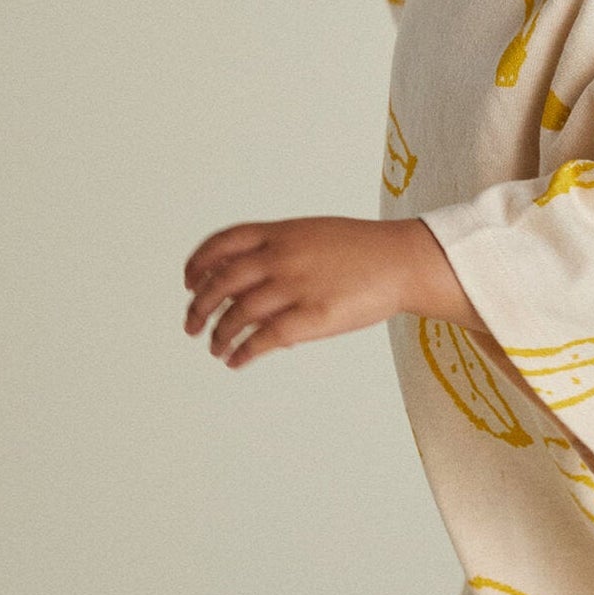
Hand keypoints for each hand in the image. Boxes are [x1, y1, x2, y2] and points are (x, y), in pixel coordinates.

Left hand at [182, 215, 417, 367]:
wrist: (404, 261)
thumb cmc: (364, 250)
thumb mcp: (314, 234)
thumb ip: (280, 249)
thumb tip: (252, 278)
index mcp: (280, 234)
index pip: (221, 244)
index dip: (198, 264)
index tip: (189, 282)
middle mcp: (281, 257)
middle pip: (221, 283)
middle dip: (199, 307)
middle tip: (191, 325)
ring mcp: (296, 287)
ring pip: (238, 314)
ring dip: (219, 335)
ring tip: (216, 348)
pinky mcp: (313, 317)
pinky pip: (265, 339)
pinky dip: (244, 352)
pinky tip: (237, 360)